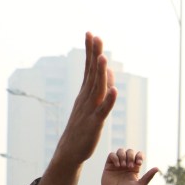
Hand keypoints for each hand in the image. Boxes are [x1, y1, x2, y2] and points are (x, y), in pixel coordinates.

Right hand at [35, 33, 116, 184]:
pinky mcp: (95, 123)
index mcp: (85, 93)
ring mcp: (90, 110)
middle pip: (91, 73)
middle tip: (94, 35)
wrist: (70, 151)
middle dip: (93, 54)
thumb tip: (107, 71)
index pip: (88, 68)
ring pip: (96, 88)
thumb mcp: (90, 105)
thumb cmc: (81, 127)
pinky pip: (103, 110)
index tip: (90, 34)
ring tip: (102, 57)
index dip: (90, 51)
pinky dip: (108, 100)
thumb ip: (97, 88)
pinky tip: (114, 90)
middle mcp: (86, 98)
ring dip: (100, 73)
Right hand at [101, 148, 158, 184]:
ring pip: (121, 151)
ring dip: (122, 156)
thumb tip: (157, 168)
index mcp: (135, 167)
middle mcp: (126, 164)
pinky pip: (112, 154)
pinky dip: (115, 157)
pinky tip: (117, 166)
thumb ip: (148, 176)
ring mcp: (118, 164)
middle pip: (130, 151)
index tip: (138, 163)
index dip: (139, 156)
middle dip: (130, 157)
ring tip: (122, 166)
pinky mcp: (109, 165)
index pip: (139, 155)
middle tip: (129, 167)